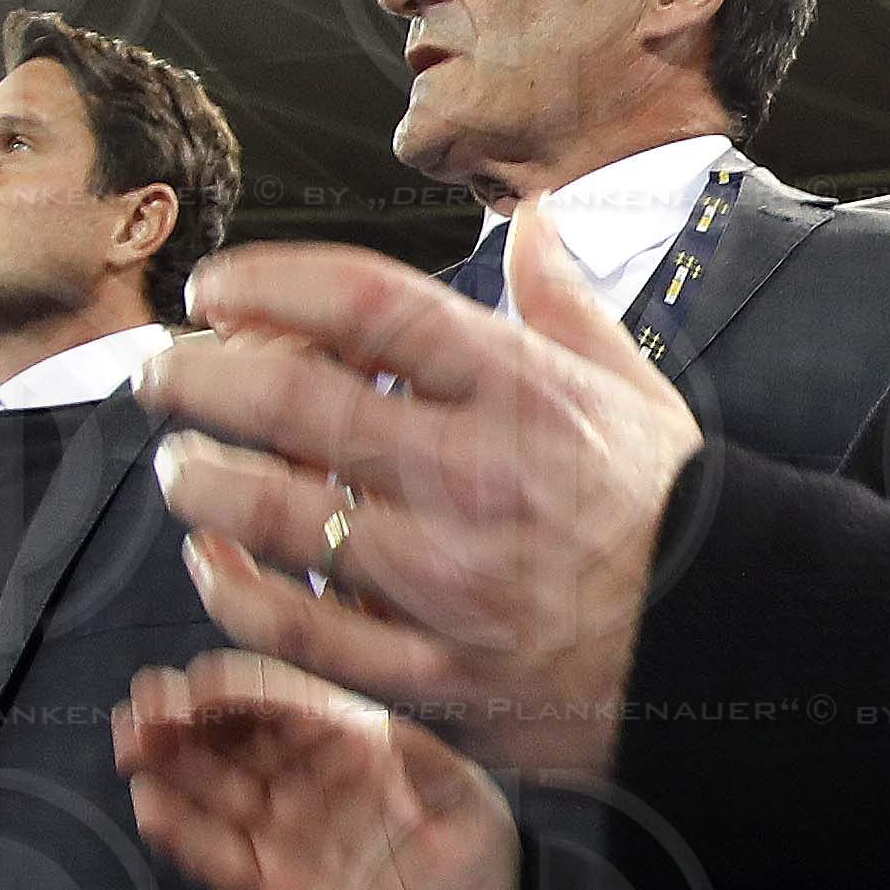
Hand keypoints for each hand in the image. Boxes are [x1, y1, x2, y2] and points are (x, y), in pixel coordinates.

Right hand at [118, 651, 518, 889]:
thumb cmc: (481, 863)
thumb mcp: (465, 800)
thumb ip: (418, 763)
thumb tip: (378, 730)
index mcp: (350, 744)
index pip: (279, 703)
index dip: (232, 691)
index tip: (191, 686)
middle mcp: (307, 782)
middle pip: (232, 741)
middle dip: (182, 720)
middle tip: (139, 707)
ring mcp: (287, 836)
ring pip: (213, 794)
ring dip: (170, 769)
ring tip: (129, 746)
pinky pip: (218, 859)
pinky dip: (184, 836)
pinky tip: (151, 807)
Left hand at [138, 208, 700, 779]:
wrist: (731, 654)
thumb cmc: (672, 513)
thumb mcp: (634, 387)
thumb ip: (563, 300)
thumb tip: (537, 214)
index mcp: (520, 389)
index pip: (365, 304)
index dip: (267, 283)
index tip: (213, 287)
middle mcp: (476, 474)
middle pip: (293, 403)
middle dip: (196, 378)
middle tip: (159, 371)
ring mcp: (448, 580)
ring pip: (275, 516)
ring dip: (199, 482)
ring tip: (177, 465)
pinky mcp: (432, 675)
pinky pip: (298, 631)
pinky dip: (233, 593)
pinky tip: (209, 563)